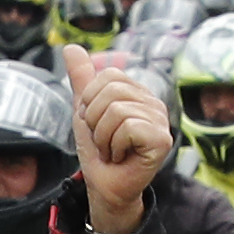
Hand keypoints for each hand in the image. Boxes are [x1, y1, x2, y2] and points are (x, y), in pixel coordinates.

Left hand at [69, 55, 171, 233]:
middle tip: (104, 140)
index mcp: (137, 93)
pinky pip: (127, 127)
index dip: (91, 101)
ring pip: (116, 111)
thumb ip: (82, 79)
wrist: (104, 187)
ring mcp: (160, 121)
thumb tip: (71, 47)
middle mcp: (153, 103)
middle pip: (111, 91)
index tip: (95, 124)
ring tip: (113, 149)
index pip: (107, 76)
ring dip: (103, 137)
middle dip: (95, 120)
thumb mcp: (86, 110)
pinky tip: (123, 156)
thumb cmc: (99, 152)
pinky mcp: (162, 139)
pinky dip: (115, 145)